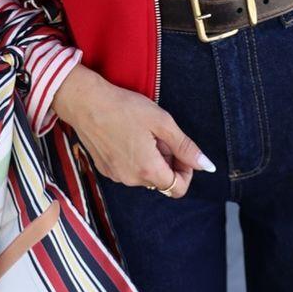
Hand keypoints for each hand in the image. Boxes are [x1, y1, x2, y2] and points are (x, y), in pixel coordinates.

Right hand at [50, 63, 215, 198]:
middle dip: (167, 161)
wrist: (85, 102)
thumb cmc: (124, 108)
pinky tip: (127, 135)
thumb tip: (207, 166)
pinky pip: (128, 170)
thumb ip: (186, 147)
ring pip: (145, 175)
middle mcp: (131, 180)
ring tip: (142, 132)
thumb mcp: (162, 123)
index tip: (181, 151)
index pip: (178, 188)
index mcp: (148, 171)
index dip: (186, 171)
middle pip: (161, 181)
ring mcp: (116, 176)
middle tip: (160, 134)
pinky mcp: (104, 169)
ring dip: (151, 159)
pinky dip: (134, 158)